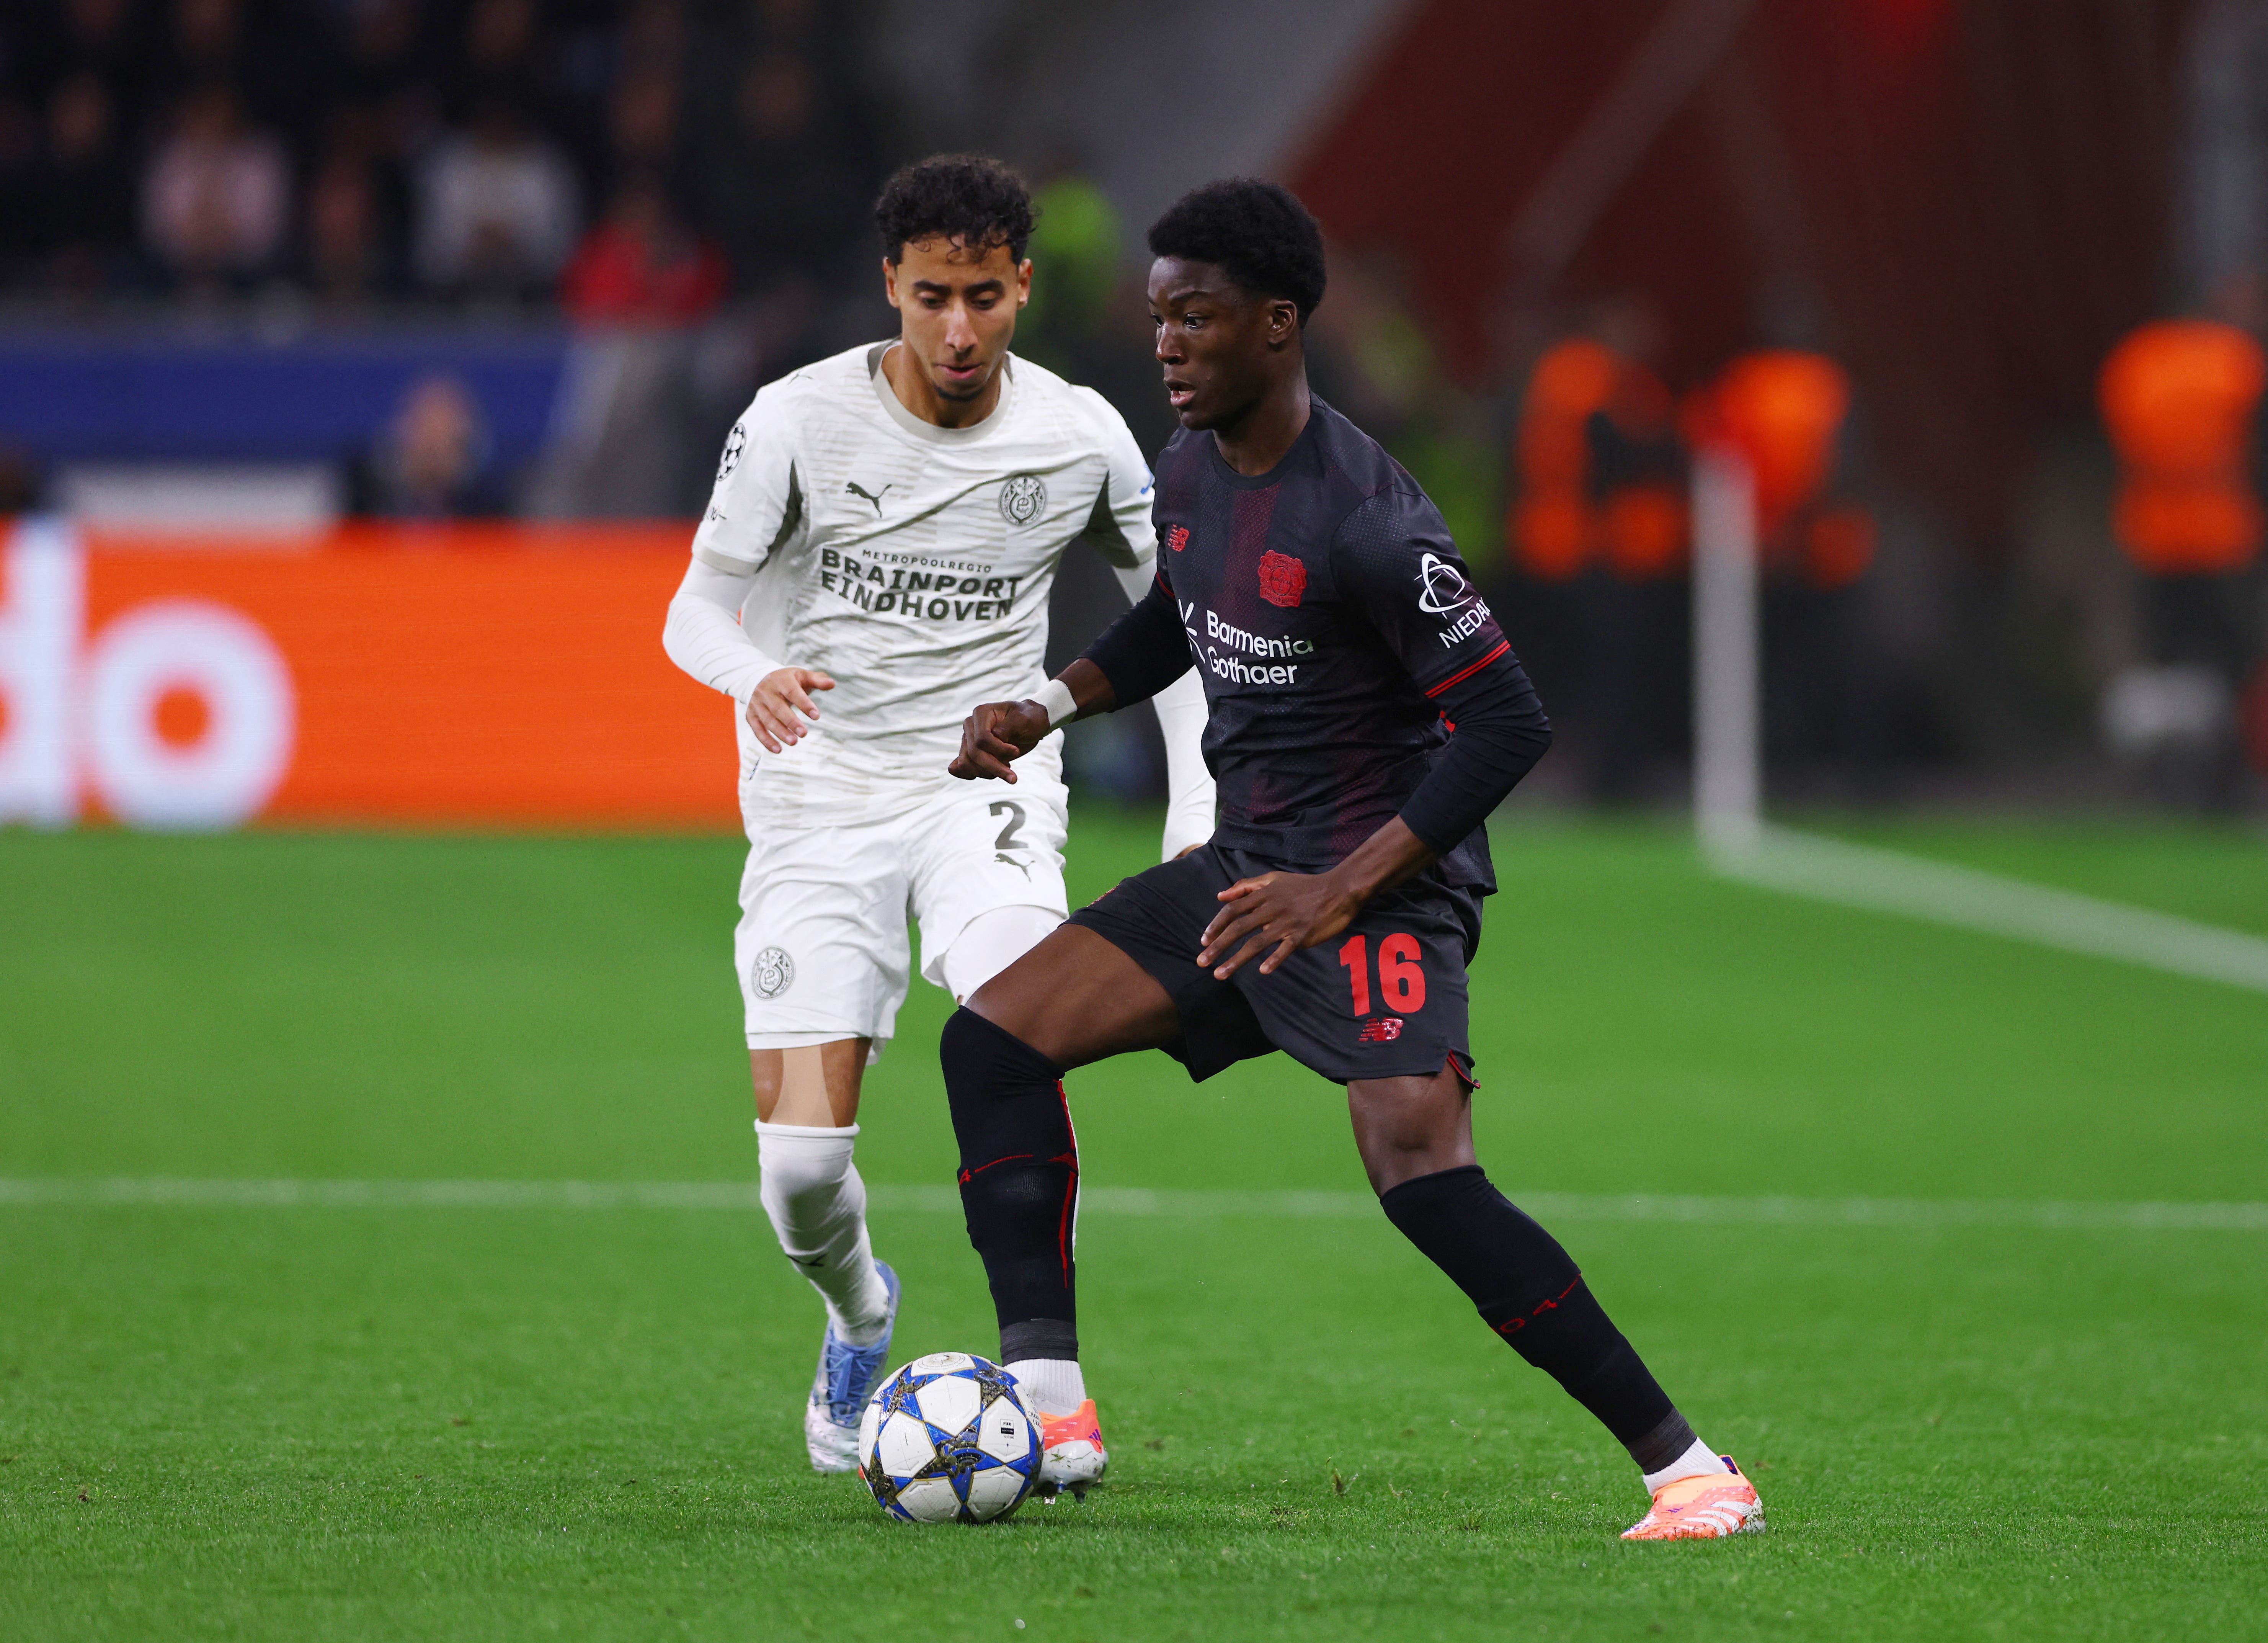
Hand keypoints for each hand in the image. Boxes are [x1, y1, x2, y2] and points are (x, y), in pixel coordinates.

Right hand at [745, 666, 833, 753]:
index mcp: (781, 680)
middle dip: (791, 721)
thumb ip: (817, 680)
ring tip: (794, 742)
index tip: (816, 716)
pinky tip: (778, 750)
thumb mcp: (801, 676)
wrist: (759, 678)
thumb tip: (832, 684)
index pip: (792, 692)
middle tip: (804, 734)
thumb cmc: (787, 680)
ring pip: (768, 720)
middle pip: (778, 708)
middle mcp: (766, 691)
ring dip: (780, 732)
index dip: (804, 704)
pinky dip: (766, 740)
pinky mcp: (751, 715)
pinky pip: (757, 729)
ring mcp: (757, 704)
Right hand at [950, 699, 1050, 781]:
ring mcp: (968, 739)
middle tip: (1013, 777)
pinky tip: (987, 775)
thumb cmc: (1029, 720)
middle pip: (974, 753)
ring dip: (987, 773)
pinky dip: (970, 774)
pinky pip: (959, 767)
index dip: (999, 750)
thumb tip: (995, 734)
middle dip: (994, 767)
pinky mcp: (969, 751)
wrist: (1029, 725)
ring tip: (1005, 771)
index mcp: (981, 713)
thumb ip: (1010, 726)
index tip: (1016, 752)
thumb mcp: (1025, 720)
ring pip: (967, 763)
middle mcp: (970, 725)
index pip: (982, 739)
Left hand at [1196, 868, 1361, 979]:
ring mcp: (1287, 922)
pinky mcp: (1302, 934)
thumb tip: (1220, 896)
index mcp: (1264, 894)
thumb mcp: (1274, 879)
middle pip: (1239, 928)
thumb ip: (1246, 886)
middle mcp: (1272, 908)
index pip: (1233, 909)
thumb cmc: (1304, 886)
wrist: (1338, 889)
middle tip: (1202, 962)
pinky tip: (1262, 971)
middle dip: (1218, 946)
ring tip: (1220, 974)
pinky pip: (1285, 949)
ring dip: (1236, 960)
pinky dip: (1274, 960)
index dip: (1216, 925)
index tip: (1203, 940)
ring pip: (1256, 942)